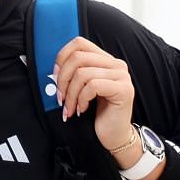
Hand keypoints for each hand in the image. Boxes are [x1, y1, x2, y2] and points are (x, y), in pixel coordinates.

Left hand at [52, 36, 137, 154]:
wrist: (113, 135)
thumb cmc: (97, 114)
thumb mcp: (82, 89)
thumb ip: (75, 73)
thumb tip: (55, 68)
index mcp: (105, 60)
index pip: (79, 43)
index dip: (62, 57)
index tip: (55, 76)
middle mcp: (116, 64)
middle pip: (78, 57)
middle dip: (63, 79)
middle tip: (60, 97)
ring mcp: (122, 76)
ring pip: (83, 73)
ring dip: (71, 94)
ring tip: (71, 107)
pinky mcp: (124, 89)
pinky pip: (93, 86)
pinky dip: (82, 99)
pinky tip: (83, 109)